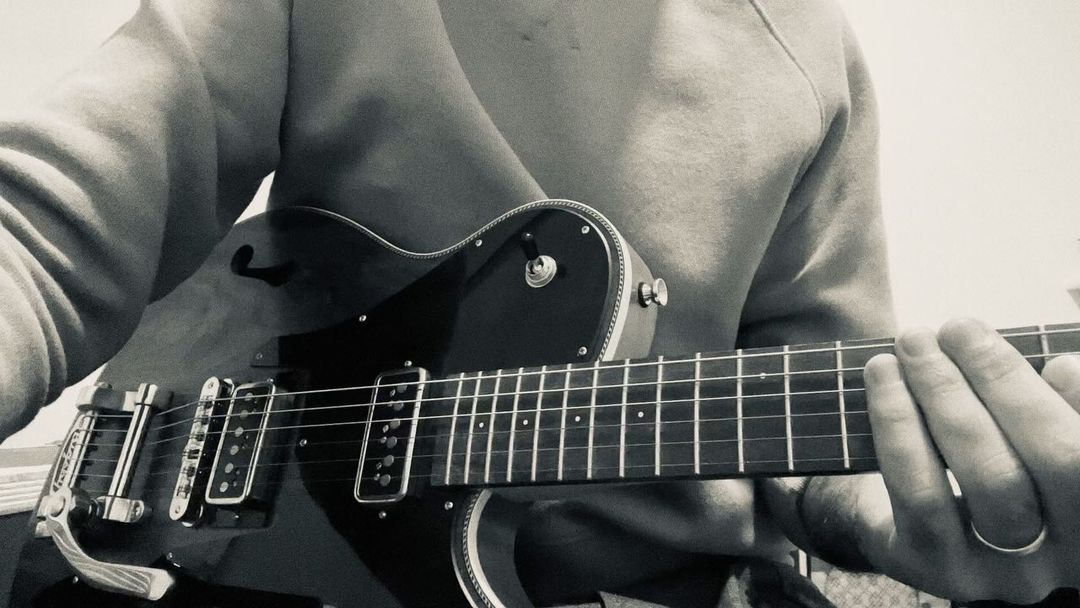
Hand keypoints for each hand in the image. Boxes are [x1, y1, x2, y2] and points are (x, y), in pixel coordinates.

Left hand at [853, 318, 1079, 602]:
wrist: (908, 516)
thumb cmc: (987, 453)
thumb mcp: (1024, 427)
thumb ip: (1051, 404)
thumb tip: (1066, 370)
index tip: (1056, 357)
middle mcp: (1062, 556)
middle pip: (1053, 461)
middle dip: (1004, 381)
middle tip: (958, 328)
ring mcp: (1000, 571)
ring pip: (988, 476)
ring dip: (945, 394)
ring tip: (914, 343)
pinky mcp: (933, 568)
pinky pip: (919, 492)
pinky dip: (898, 424)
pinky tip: (884, 377)